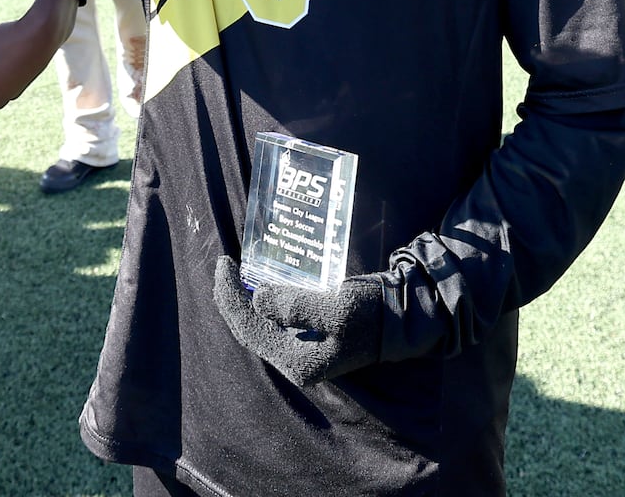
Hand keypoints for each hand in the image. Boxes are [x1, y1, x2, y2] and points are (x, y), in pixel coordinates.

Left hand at [212, 255, 382, 385]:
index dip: (230, 297)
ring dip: (242, 301)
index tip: (224, 263)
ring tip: (234, 274)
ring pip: (258, 326)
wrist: (401, 318)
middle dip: (230, 299)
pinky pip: (272, 322)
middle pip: (248, 330)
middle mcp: (295, 362)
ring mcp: (302, 351)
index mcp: (296, 361)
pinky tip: (258, 285)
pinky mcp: (309, 337)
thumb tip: (258, 299)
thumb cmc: (370, 314)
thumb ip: (297, 307)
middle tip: (223, 265)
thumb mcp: (336, 309)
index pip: (248, 329)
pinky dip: (260, 303)